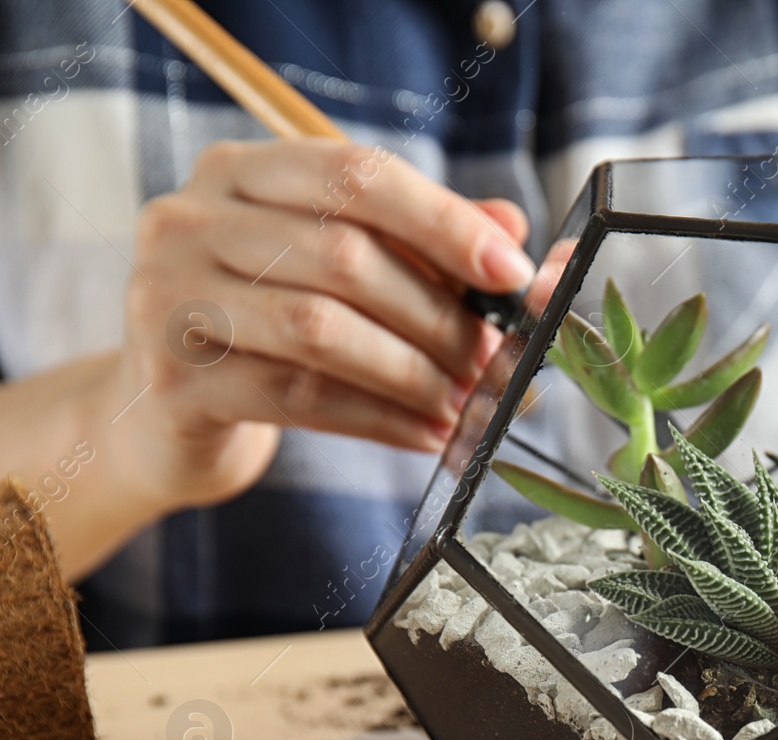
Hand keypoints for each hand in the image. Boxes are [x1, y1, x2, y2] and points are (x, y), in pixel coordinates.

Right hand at [111, 138, 534, 514]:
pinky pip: (297, 395)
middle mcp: (189, 219)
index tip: (511, 272)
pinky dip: (378, 419)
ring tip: (464, 402)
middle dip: (437, 315)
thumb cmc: (270, 329)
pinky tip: (425, 434)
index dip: (444, 222)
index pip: (357, 175)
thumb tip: (515, 229)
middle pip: (345, 255)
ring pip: (321, 328)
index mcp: (240, 171)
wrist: (167, 417)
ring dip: (413, 371)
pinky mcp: (171, 380)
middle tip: (493, 358)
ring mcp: (168, 297)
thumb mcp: (343, 271)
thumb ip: (424, 243)